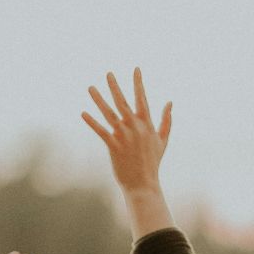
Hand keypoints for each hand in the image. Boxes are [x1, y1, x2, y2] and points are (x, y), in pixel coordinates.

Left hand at [83, 68, 172, 195]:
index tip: (136, 69)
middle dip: (115, 86)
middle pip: (123, 102)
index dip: (138, 83)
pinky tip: (83, 113)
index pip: (142, 99)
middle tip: (108, 73)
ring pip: (109, 113)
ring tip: (90, 87)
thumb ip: (166, 120)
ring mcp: (124, 136)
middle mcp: (135, 127)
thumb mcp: (163, 140)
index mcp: (147, 124)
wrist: (143, 184)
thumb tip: (170, 102)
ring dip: (99, 99)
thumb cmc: (153, 162)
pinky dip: (92, 122)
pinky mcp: (114, 146)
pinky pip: (101, 131)